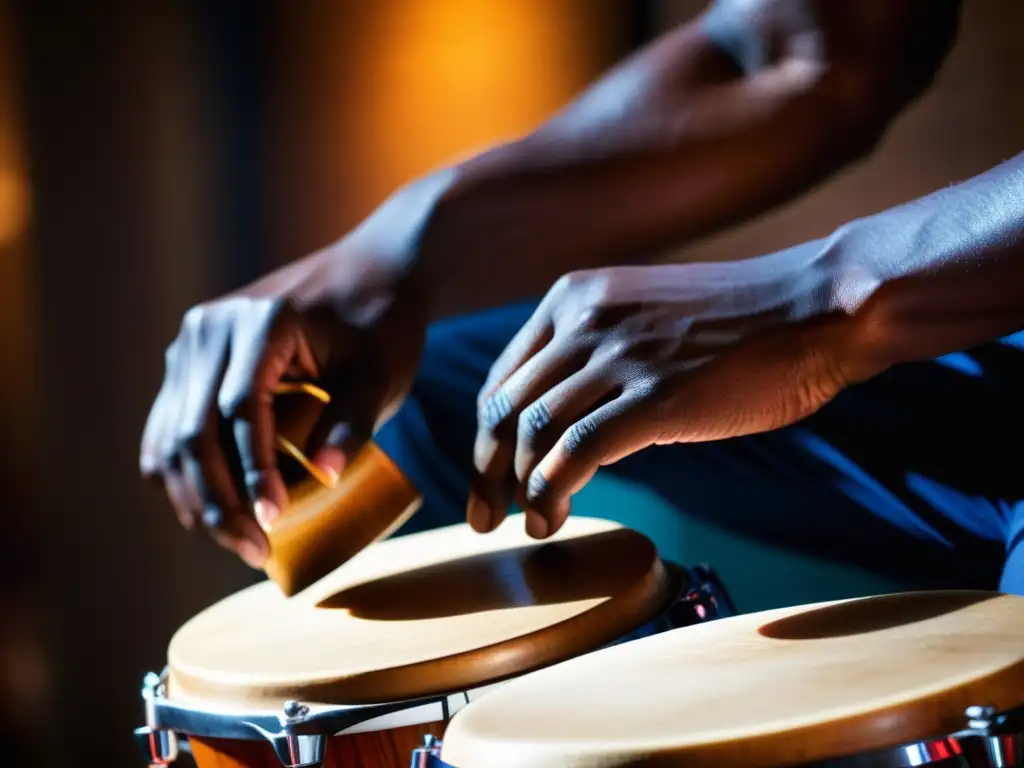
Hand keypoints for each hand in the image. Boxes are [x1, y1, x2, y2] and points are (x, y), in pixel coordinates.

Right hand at [139, 242, 427, 566]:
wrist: (369, 274)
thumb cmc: (382, 325)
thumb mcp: (381, 373)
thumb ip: (354, 420)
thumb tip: (325, 475)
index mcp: (260, 323)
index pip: (239, 412)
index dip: (251, 473)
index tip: (272, 521)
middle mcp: (211, 328)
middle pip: (194, 430)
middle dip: (218, 500)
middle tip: (252, 551)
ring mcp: (193, 342)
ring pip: (172, 434)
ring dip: (194, 495)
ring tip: (234, 541)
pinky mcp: (190, 359)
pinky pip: (169, 424)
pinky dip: (180, 471)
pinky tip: (204, 510)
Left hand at [468, 261, 856, 538]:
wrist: (817, 308)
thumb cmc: (740, 324)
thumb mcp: (646, 320)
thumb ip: (597, 357)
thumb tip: (566, 426)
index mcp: (574, 299)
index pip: (502, 379)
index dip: (485, 438)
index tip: (487, 479)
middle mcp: (585, 321)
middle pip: (504, 409)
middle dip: (485, 472)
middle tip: (482, 518)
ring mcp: (620, 356)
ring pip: (534, 433)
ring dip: (519, 491)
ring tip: (527, 526)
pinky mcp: (657, 395)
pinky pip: (578, 451)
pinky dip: (552, 492)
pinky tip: (552, 518)